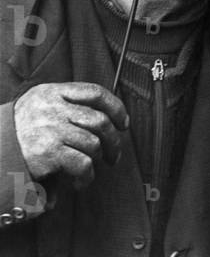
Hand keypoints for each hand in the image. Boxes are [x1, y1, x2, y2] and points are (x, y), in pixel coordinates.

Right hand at [13, 82, 128, 189]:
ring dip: (99, 159)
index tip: (123, 122)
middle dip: (114, 140)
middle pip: (100, 120)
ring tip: (91, 168)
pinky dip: (87, 176)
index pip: (95, 93)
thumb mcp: (40, 105)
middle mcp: (53, 108)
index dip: (116, 107)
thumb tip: (108, 118)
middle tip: (114, 153)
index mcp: (52, 92)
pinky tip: (80, 181)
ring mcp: (52, 129)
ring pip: (94, 143)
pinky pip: (84, 163)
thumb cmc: (21, 130)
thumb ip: (68, 104)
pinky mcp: (49, 152)